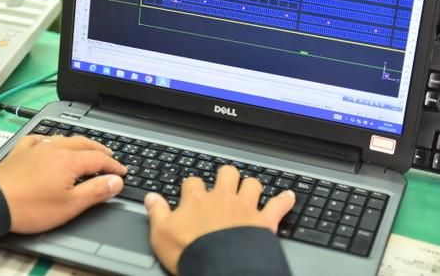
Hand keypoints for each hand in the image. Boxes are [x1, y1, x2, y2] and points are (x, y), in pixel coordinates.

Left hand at [0, 135, 126, 233]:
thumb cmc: (31, 207)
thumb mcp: (70, 205)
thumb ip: (96, 191)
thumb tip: (116, 181)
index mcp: (70, 160)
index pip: (99, 159)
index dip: (114, 166)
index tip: (122, 172)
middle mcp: (55, 148)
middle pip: (84, 143)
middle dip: (100, 150)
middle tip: (110, 157)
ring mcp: (36, 147)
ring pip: (64, 138)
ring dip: (80, 143)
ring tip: (87, 149)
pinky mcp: (21, 151)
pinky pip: (41, 138)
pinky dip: (52, 140)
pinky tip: (51, 143)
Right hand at [145, 165, 294, 274]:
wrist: (219, 269)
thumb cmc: (190, 253)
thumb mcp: (161, 234)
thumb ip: (157, 213)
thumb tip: (151, 198)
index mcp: (197, 200)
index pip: (193, 182)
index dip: (192, 186)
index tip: (190, 192)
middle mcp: (222, 198)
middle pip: (226, 174)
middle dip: (225, 176)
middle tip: (223, 184)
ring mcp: (244, 208)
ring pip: (252, 184)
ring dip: (251, 186)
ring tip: (249, 190)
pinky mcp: (263, 222)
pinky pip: (278, 205)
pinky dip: (284, 200)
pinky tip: (288, 196)